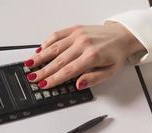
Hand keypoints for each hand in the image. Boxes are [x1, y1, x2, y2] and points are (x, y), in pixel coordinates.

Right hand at [24, 22, 144, 89]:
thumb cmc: (116, 54)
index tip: (44, 84)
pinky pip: (57, 35)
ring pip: (54, 47)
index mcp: (92, 56)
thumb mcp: (110, 71)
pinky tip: (40, 50)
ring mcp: (78, 35)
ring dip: (40, 57)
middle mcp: (83, 44)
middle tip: (32, 77)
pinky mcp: (75, 28)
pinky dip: (47, 42)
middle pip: (58, 60)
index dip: (54, 79)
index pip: (68, 71)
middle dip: (43, 71)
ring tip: (29, 64)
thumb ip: (94, 79)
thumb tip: (78, 84)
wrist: (122, 35)